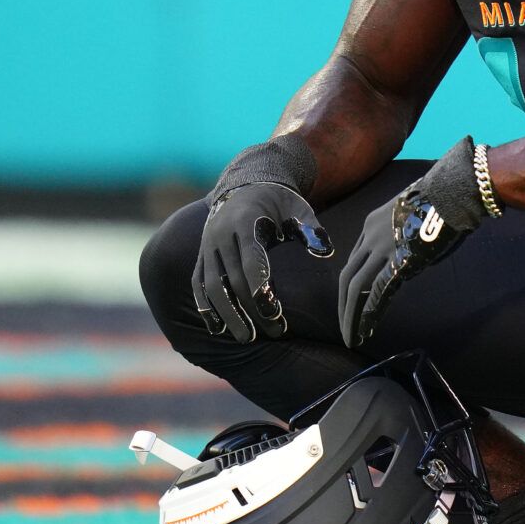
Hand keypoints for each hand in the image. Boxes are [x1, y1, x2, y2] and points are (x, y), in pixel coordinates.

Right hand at [194, 142, 333, 343]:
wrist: (245, 185)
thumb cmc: (279, 202)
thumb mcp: (298, 207)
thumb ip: (311, 229)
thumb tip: (326, 251)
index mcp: (245, 221)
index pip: (250, 260)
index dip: (261, 288)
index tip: (274, 313)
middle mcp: (221, 234)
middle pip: (232, 279)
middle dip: (252, 308)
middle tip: (273, 332)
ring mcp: (208, 245)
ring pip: (212, 286)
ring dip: (228, 314)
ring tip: (247, 338)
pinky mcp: (202, 255)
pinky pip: (199, 283)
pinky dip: (205, 307)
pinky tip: (218, 329)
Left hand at [337, 137, 491, 348]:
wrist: (450, 193)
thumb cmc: (440, 203)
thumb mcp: (410, 218)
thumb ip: (401, 239)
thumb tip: (408, 259)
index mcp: (371, 224)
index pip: (355, 260)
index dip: (353, 284)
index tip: (354, 302)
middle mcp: (370, 237)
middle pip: (347, 276)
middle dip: (344, 305)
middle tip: (345, 327)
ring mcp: (382, 249)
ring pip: (355, 287)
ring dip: (351, 316)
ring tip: (351, 337)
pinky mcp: (398, 261)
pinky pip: (377, 292)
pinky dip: (369, 313)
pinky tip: (366, 330)